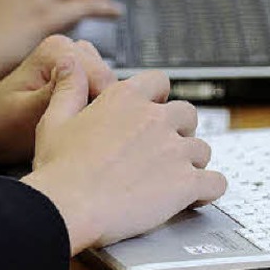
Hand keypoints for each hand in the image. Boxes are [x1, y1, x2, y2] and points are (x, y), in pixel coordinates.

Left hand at [0, 34, 114, 165]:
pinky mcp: (81, 78)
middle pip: (112, 84)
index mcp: (58, 50)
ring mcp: (77, 64)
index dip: (103, 110)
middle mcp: (71, 50)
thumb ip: (60, 93)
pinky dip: (98, 111)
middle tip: (81, 134)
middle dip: (102, 110)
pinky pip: (105, 95)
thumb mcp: (29, 112)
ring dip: (101, 111)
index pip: (105, 78)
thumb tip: (90, 81)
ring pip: (112, 91)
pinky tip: (80, 124)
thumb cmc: (1, 123)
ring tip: (77, 129)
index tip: (92, 133)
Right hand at [22, 68, 226, 253]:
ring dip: (193, 163)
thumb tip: (71, 64)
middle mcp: (155, 119)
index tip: (154, 112)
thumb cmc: (59, 170)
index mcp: (125, 99)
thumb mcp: (53, 120)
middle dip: (180, 131)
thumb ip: (68, 90)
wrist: (69, 205)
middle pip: (188, 115)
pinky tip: (197, 197)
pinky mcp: (186, 182)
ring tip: (175, 179)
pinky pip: (216, 182)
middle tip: (164, 151)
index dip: (160, 98)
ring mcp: (175, 150)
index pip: (160, 82)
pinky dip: (209, 190)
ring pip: (203, 150)